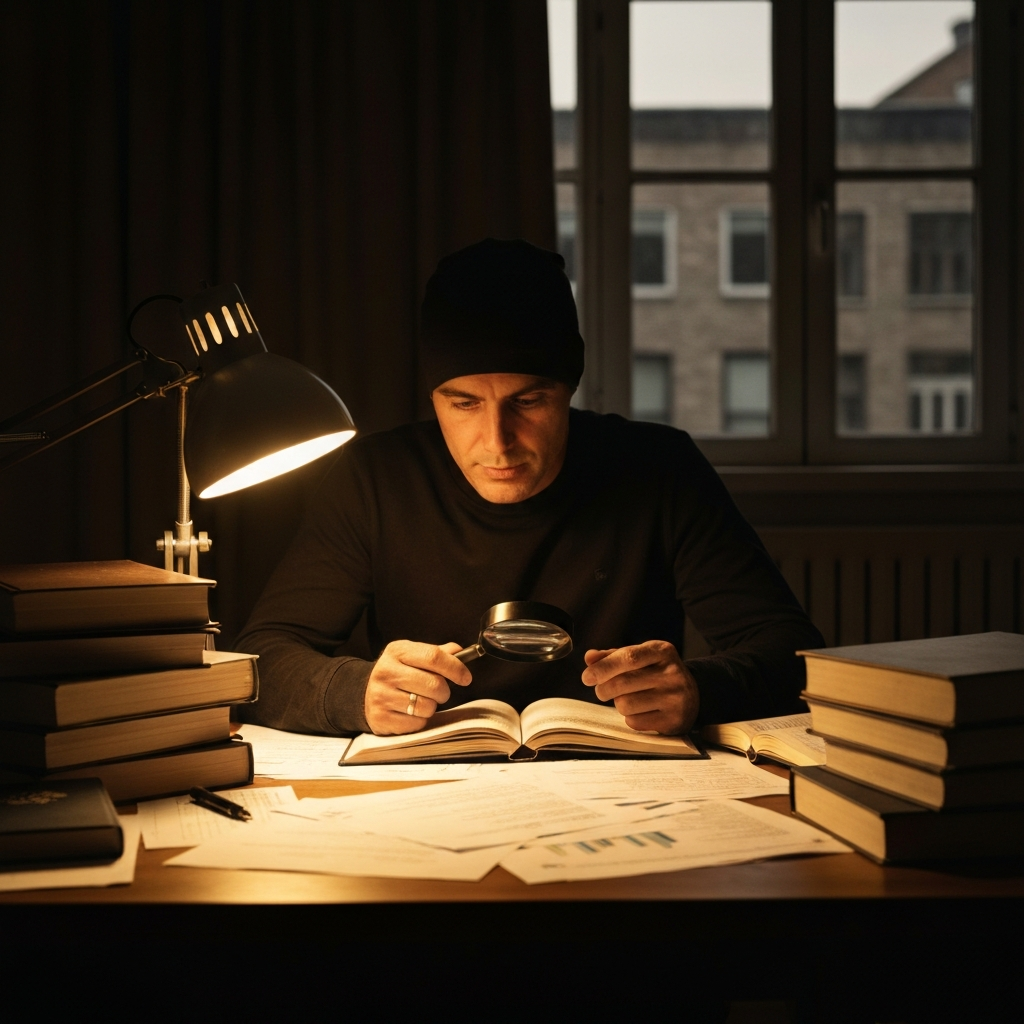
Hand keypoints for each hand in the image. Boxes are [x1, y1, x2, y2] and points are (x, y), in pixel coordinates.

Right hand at [364, 641, 471, 735]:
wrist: (364, 692)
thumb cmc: (396, 673)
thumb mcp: (411, 655)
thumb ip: (436, 653)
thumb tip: (460, 652)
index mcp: (397, 651)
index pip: (433, 657)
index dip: (455, 668)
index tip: (465, 677)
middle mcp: (386, 672)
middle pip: (434, 684)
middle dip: (444, 691)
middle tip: (439, 691)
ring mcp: (381, 696)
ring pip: (427, 706)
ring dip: (431, 706)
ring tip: (421, 701)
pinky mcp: (381, 719)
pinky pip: (417, 723)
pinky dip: (420, 720)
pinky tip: (410, 712)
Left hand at [581, 640, 698, 734]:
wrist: (693, 696)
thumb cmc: (657, 673)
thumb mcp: (641, 658)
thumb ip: (614, 656)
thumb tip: (590, 657)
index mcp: (662, 651)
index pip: (629, 657)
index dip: (604, 667)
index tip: (587, 677)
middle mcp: (672, 673)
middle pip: (622, 683)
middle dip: (604, 689)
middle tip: (602, 690)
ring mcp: (675, 698)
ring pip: (625, 704)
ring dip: (618, 704)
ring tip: (628, 699)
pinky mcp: (673, 720)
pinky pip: (634, 722)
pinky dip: (630, 718)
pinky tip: (641, 711)